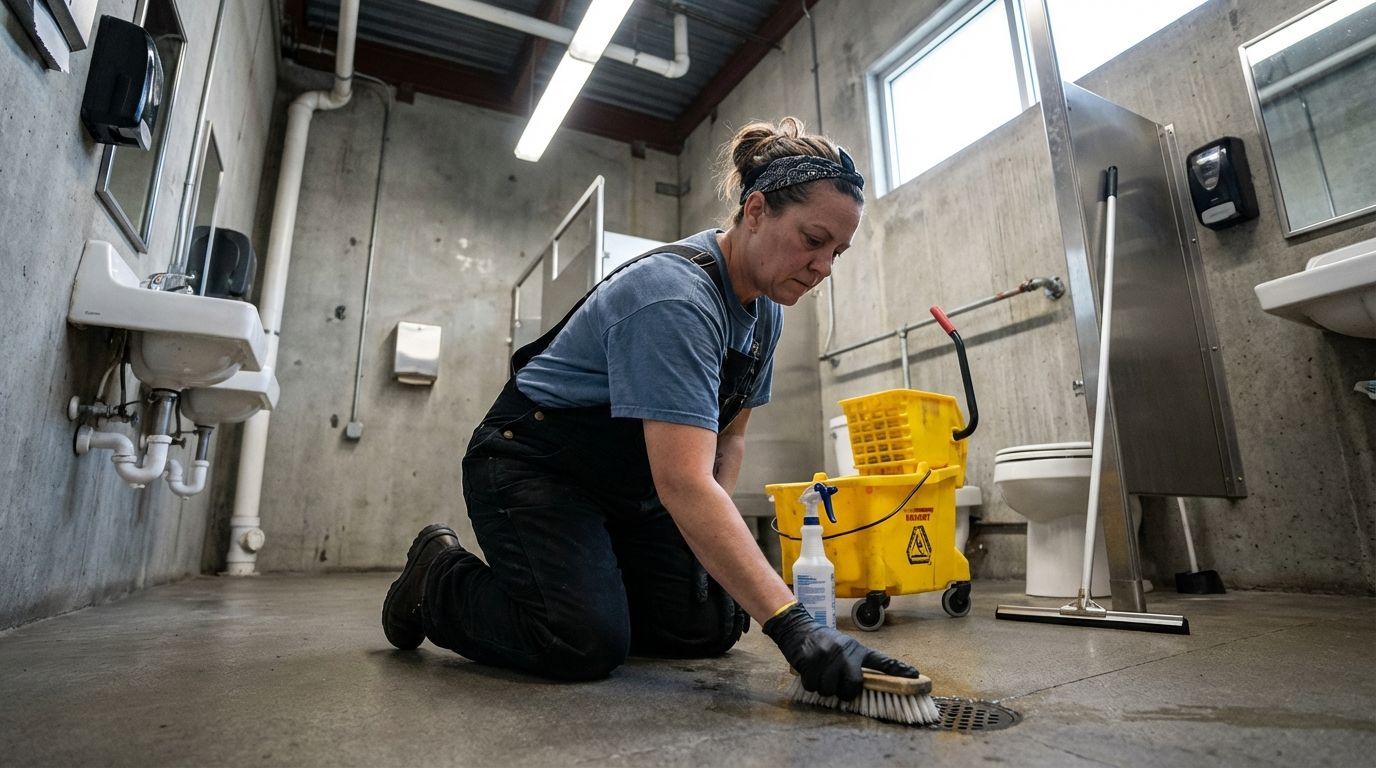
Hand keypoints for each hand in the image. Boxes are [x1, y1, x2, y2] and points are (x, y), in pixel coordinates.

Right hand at [762, 602, 917, 700]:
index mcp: (856, 650)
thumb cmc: (824, 644)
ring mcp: (827, 655)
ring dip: (824, 689)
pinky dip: (810, 684)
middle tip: (839, 688)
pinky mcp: (811, 659)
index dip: (897, 669)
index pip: (880, 660)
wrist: (798, 629)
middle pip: (853, 685)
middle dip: (845, 692)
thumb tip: (859, 690)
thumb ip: (854, 665)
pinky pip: (813, 685)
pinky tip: (810, 672)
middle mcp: (844, 652)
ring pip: (830, 689)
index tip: (914, 675)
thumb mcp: (843, 649)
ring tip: (821, 676)